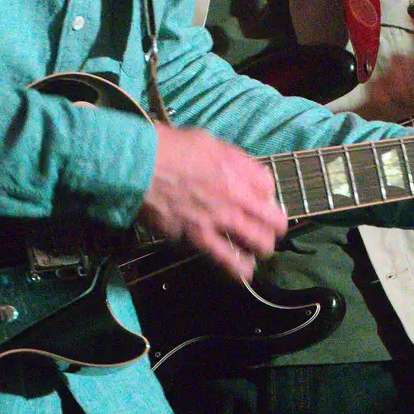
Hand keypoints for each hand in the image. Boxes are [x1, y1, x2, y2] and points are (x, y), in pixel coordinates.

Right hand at [139, 125, 286, 281]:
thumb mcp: (206, 140)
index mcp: (237, 170)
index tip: (258, 198)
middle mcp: (235, 196)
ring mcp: (219, 220)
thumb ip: (228, 157)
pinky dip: (239, 270)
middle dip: (274, 226)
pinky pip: (228, 262)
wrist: (138, 167)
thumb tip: (240, 169)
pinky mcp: (199, 239)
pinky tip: (242, 273)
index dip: (266, 194)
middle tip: (266, 228)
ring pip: (259, 244)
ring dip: (261, 248)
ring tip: (256, 251)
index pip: (269, 186)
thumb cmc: (167, 148)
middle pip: (274, 220)